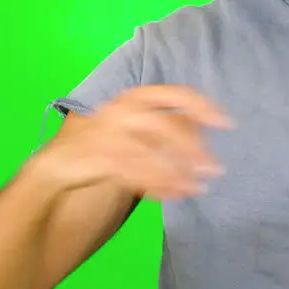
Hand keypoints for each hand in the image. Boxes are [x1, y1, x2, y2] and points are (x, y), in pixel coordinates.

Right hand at [33, 85, 233, 200]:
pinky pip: (136, 175)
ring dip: (178, 174)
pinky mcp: (100, 160)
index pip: (176, 94)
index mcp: (136, 97)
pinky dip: (159, 187)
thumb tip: (206, 127)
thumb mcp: (139, 125)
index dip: (203, 107)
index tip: (226, 123)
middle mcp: (123, 110)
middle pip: (167, 127)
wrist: (62, 160)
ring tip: (197, 188)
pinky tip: (176, 194)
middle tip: (215, 169)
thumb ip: (168, 123)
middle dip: (194, 150)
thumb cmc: (109, 139)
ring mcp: (109, 134)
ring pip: (152, 155)